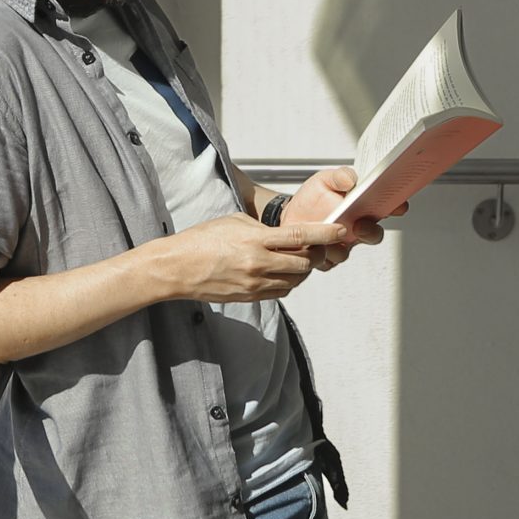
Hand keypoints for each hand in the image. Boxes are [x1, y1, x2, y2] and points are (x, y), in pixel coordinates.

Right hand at [162, 214, 350, 302]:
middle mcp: (258, 264)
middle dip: (317, 254)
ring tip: (299, 259)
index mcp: (255, 240)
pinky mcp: (251, 297)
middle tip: (319, 246)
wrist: (177, 268)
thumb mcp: (235, 222)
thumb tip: (286, 235)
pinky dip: (288, 281)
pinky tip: (282, 271)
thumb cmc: (202, 240)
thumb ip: (264, 229)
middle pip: (304, 263)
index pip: (300, 237)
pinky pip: (281, 291)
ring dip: (303, 270)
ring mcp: (255, 284)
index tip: (341, 230)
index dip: (325, 235)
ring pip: (296, 281)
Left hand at [282, 167, 392, 270]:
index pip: (386, 208)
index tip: (397, 205)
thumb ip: (340, 177)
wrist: (291, 215)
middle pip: (373, 235)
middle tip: (360, 224)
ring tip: (327, 236)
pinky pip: (327, 261)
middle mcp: (356, 228)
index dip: (395, 207)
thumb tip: (351, 180)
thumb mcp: (325, 180)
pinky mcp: (327, 258)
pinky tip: (314, 245)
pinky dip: (321, 255)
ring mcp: (342, 245)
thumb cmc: (312, 198)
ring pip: (346, 252)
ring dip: (338, 245)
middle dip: (370, 231)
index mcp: (362, 207)